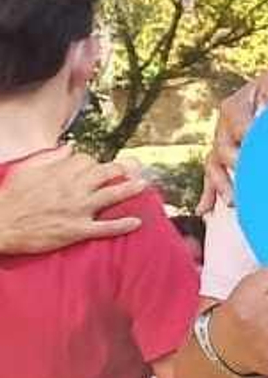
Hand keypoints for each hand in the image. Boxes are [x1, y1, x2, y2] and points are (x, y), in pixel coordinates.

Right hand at [0, 146, 150, 252]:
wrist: (2, 224)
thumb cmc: (11, 197)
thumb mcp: (27, 169)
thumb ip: (50, 157)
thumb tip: (69, 147)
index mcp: (60, 173)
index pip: (87, 161)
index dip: (94, 163)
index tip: (97, 167)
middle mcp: (72, 189)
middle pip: (104, 174)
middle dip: (121, 170)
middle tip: (133, 169)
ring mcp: (77, 210)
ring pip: (111, 196)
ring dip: (130, 190)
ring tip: (143, 185)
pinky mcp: (77, 230)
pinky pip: (105, 227)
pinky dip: (122, 225)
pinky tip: (136, 222)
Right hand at [199, 70, 267, 211]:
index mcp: (232, 108)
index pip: (238, 125)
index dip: (249, 136)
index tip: (262, 148)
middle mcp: (222, 128)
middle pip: (223, 149)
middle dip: (235, 166)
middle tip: (250, 180)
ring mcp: (220, 146)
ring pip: (215, 167)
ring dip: (223, 185)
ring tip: (233, 201)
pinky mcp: (221, 160)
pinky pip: (211, 178)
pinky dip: (208, 194)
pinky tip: (205, 211)